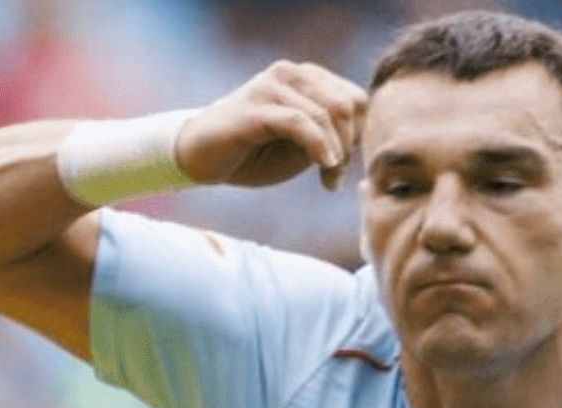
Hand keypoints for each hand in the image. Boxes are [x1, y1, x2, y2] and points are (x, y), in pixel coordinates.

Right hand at [177, 60, 367, 190]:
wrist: (198, 157)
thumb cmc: (249, 153)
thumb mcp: (298, 145)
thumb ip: (329, 136)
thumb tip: (364, 142)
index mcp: (305, 77)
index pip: (354, 98)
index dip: (359, 135)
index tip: (344, 167)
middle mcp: (290, 73)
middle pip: (346, 104)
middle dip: (350, 145)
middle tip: (335, 177)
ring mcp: (272, 86)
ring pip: (327, 114)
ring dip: (335, 153)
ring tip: (329, 180)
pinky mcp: (257, 107)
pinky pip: (300, 123)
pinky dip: (318, 146)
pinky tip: (325, 167)